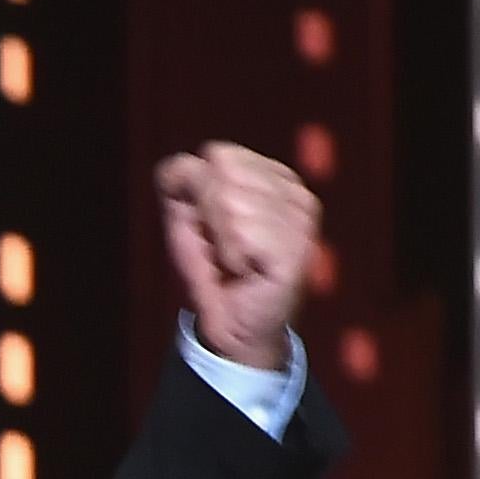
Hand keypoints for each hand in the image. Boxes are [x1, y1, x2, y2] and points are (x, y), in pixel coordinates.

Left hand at [154, 142, 318, 371]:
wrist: (230, 324)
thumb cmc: (212, 268)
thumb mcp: (186, 216)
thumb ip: (180, 181)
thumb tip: (177, 164)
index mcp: (274, 176)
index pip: (218, 154)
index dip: (196, 189)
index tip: (206, 222)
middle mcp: (296, 191)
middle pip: (223, 172)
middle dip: (205, 212)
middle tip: (219, 245)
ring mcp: (302, 219)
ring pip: (231, 201)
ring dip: (218, 238)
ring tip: (233, 260)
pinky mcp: (298, 249)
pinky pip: (243, 233)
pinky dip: (230, 256)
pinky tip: (243, 270)